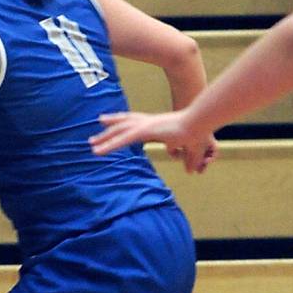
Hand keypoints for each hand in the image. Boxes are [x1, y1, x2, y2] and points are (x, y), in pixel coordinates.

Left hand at [90, 110, 216, 173]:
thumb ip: (188, 158)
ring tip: (91, 144)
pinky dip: (109, 145)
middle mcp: (148, 121)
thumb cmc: (198, 133)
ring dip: (104, 138)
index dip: (122, 122)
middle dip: (109, 127)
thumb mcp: (191, 148)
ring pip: (119, 131)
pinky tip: (97, 151)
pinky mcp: (144, 131)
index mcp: (156, 124)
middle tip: (95, 134)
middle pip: (123, 123)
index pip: (134, 121)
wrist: (201, 123)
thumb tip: (192, 171)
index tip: (110, 124)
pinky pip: (122, 140)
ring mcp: (145, 125)